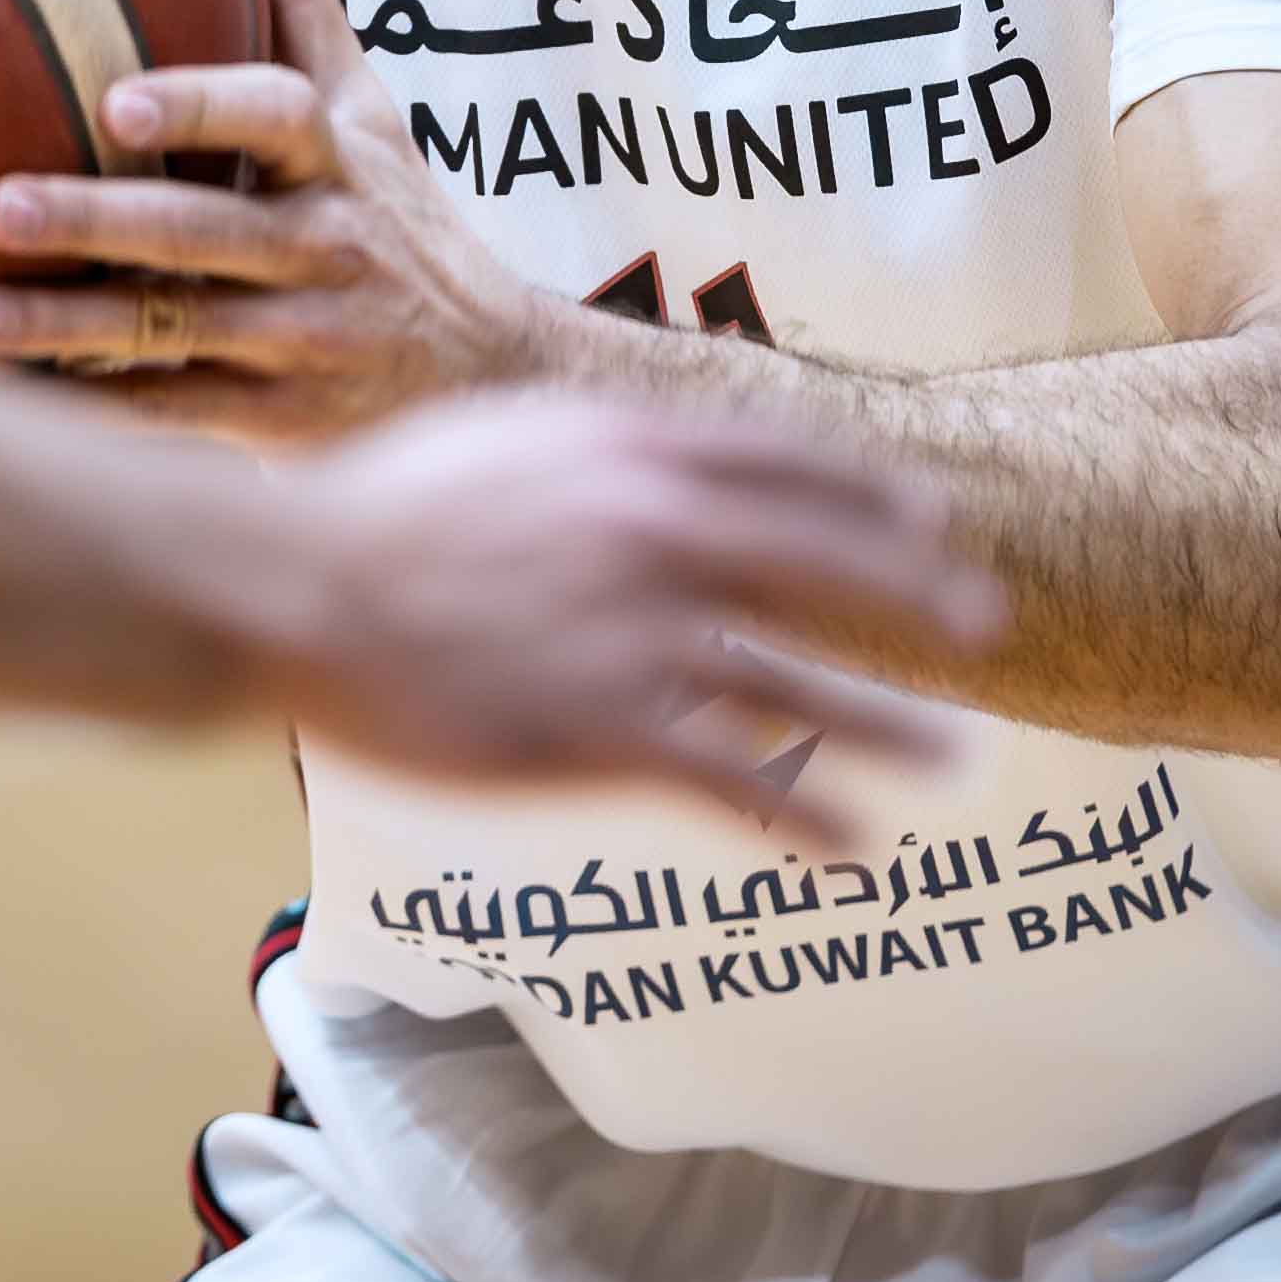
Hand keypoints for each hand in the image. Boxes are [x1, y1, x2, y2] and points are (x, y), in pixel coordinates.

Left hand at [0, 0, 544, 434]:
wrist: (490, 373)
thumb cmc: (402, 225)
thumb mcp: (372, 117)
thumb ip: (309, 9)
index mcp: (337, 164)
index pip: (275, 117)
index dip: (197, 108)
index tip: (113, 105)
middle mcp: (324, 249)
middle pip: (206, 230)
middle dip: (100, 222)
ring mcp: (302, 342)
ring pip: (176, 331)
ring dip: (71, 328)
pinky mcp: (279, 422)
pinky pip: (174, 414)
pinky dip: (95, 412)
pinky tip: (9, 405)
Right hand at [236, 390, 1003, 840]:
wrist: (294, 582)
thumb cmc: (372, 508)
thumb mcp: (499, 434)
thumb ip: (590, 448)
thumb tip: (646, 454)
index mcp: (630, 448)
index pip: (788, 460)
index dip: (870, 490)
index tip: (930, 514)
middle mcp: (654, 531)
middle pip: (822, 562)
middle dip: (915, 593)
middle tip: (986, 621)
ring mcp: (634, 633)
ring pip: (796, 684)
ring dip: (886, 724)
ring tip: (955, 759)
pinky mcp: (597, 728)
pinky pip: (729, 779)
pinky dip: (804, 815)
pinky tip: (857, 846)